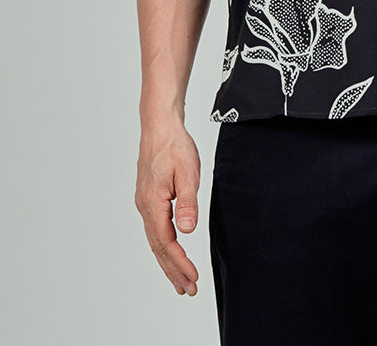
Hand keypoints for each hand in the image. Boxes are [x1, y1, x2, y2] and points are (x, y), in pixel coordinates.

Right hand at [135, 120, 200, 295]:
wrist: (159, 126)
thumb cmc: (174, 145)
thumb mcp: (188, 171)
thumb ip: (188, 202)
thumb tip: (187, 230)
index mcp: (153, 203)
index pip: (166, 243)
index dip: (179, 263)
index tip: (192, 278)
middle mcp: (145, 207)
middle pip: (158, 248)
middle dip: (173, 271)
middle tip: (187, 290)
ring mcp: (144, 203)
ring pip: (155, 240)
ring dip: (168, 261)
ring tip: (180, 279)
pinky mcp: (148, 198)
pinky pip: (155, 229)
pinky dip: (164, 246)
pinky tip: (171, 251)